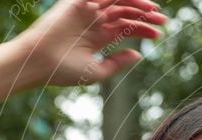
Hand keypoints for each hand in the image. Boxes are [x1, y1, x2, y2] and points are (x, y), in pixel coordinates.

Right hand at [11, 0, 167, 86]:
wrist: (39, 63)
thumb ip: (118, 62)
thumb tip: (139, 55)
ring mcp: (86, 10)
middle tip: (163, 21)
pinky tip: (135, 1)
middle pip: (125, 12)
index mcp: (98, 36)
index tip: (158, 35)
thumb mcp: (98, 70)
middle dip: (145, 16)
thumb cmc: (64, 71)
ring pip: (117, 1)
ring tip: (154, 11)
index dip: (143, 30)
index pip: (125, 27)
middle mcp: (93, 21)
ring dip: (136, 4)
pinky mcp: (76, 2)